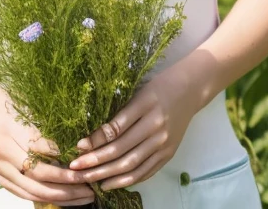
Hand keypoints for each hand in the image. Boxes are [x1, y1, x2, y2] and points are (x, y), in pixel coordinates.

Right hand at [0, 88, 94, 205]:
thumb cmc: (9, 104)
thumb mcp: (29, 108)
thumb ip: (47, 129)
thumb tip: (75, 148)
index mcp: (7, 132)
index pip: (41, 151)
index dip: (65, 158)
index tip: (85, 161)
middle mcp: (0, 155)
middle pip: (38, 176)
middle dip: (67, 184)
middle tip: (89, 184)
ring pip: (33, 191)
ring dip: (61, 196)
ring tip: (83, 196)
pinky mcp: (0, 179)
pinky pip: (26, 194)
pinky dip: (47, 197)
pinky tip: (66, 198)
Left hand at [68, 68, 196, 190]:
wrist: (191, 89)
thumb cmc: (160, 85)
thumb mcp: (138, 91)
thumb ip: (120, 112)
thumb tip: (94, 134)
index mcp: (145, 105)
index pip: (116, 128)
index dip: (95, 140)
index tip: (78, 147)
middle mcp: (155, 126)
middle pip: (121, 150)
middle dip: (96, 162)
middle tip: (75, 169)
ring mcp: (163, 143)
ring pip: (132, 165)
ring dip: (108, 175)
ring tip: (89, 180)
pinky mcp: (169, 153)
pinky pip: (146, 171)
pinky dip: (127, 180)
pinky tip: (111, 183)